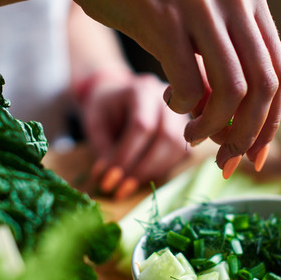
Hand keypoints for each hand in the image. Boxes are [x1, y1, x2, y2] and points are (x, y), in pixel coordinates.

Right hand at [65, 0, 280, 176]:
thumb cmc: (152, 0)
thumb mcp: (202, 23)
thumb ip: (225, 65)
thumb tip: (239, 129)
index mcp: (251, 0)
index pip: (279, 74)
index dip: (270, 123)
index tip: (254, 155)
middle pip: (263, 87)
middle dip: (247, 135)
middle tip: (224, 157)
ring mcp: (200, 5)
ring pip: (232, 90)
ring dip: (213, 128)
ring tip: (193, 135)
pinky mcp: (164, 17)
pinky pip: (188, 83)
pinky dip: (182, 107)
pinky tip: (170, 103)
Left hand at [77, 69, 190, 199]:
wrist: (117, 97)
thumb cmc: (104, 109)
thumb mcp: (94, 124)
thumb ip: (103, 149)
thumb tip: (110, 179)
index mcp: (141, 90)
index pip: (141, 125)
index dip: (126, 155)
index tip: (109, 178)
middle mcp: (167, 100)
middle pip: (165, 136)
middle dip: (142, 168)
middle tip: (120, 188)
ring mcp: (180, 114)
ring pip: (176, 148)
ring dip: (152, 172)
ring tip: (128, 185)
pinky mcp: (185, 129)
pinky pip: (180, 154)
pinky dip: (161, 169)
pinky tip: (142, 176)